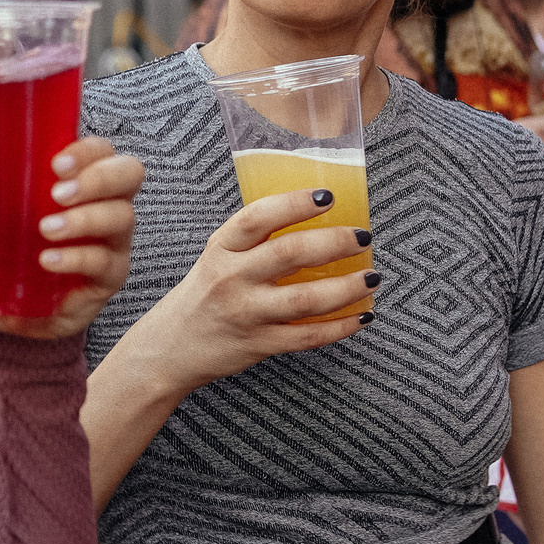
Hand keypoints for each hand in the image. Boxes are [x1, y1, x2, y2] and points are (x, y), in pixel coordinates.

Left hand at [0, 136, 144, 343]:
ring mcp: (111, 241)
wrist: (10, 307)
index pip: (102, 149)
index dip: (88, 151)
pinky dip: (76, 259)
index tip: (56, 162)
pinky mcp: (107, 277)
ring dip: (84, 220)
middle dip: (98, 179)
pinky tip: (48, 262)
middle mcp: (104, 203)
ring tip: (45, 230)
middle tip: (57, 194)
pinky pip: (105, 263)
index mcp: (78, 178)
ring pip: (121, 217)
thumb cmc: (4, 246)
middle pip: (129, 174)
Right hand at [113, 190, 375, 398]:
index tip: (327, 196)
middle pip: (289, 254)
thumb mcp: (218, 256)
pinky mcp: (260, 344)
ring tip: (371, 276)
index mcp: (222, 249)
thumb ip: (255, 239)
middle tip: (362, 236)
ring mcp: (247, 314)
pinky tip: (361, 315)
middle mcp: (232, 278)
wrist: (171, 347)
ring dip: (347, 287)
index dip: (294, 204)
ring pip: (306, 299)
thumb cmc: (203, 295)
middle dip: (334, 243)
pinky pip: (308, 336)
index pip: (257, 217)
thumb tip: (315, 215)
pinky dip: (341, 326)